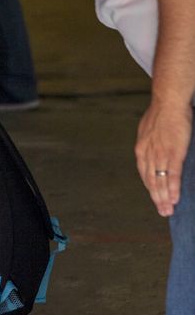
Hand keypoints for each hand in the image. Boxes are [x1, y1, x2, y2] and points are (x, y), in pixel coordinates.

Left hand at [135, 102, 190, 216]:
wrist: (168, 102)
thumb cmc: (161, 114)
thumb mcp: (149, 131)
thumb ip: (149, 143)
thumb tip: (153, 149)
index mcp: (141, 150)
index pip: (145, 174)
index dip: (151, 188)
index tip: (156, 198)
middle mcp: (147, 155)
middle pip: (151, 182)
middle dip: (157, 198)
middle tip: (163, 212)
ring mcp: (160, 155)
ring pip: (160, 181)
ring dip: (164, 198)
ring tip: (168, 211)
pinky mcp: (173, 153)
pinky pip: (172, 175)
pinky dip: (173, 188)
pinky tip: (175, 199)